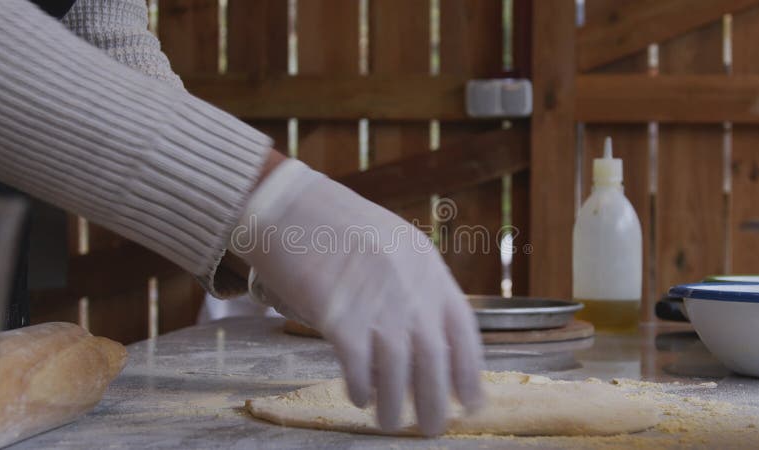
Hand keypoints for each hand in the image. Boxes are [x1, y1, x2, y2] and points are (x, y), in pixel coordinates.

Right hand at [232, 159, 483, 435]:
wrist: (285, 205)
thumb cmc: (334, 225)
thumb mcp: (393, 243)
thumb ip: (414, 283)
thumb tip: (427, 335)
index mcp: (427, 267)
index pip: (462, 329)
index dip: (470, 371)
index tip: (472, 402)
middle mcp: (409, 285)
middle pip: (434, 357)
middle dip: (436, 400)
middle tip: (432, 429)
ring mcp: (375, 299)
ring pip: (398, 368)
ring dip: (396, 404)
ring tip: (390, 423)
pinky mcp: (338, 312)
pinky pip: (358, 364)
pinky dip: (362, 387)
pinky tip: (360, 397)